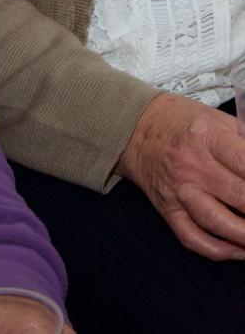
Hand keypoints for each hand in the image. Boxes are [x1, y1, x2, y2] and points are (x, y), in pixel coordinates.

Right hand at [117, 91, 244, 258]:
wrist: (134, 128)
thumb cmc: (181, 121)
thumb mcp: (216, 119)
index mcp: (206, 136)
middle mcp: (191, 164)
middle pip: (238, 196)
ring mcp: (178, 189)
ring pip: (215, 221)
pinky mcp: (167, 208)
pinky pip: (192, 237)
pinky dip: (217, 250)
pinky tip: (238, 250)